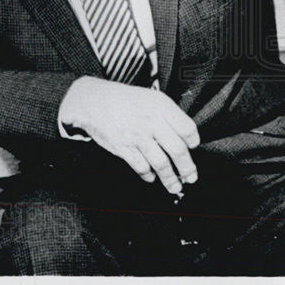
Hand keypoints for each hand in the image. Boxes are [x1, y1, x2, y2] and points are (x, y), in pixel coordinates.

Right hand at [59, 76, 199, 194]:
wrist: (92, 101)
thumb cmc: (122, 99)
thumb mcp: (149, 97)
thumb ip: (168, 114)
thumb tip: (184, 136)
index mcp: (160, 106)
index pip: (187, 129)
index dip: (193, 142)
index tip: (192, 149)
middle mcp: (151, 121)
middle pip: (177, 150)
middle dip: (187, 168)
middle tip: (191, 177)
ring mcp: (137, 136)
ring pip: (161, 163)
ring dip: (171, 179)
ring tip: (175, 186)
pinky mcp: (123, 147)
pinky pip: (141, 167)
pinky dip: (148, 175)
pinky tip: (151, 177)